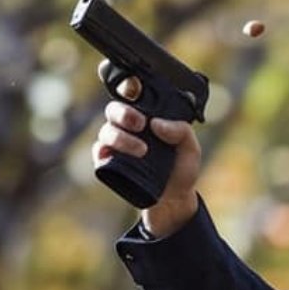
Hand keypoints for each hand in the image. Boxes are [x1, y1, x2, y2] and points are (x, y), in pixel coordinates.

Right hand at [92, 96, 200, 236]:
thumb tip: (156, 124)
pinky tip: (113, 157)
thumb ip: (181, 131)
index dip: (127, 89)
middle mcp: (129, 129)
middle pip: (114, 110)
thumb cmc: (180, 170)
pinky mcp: (109, 163)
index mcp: (148, 119)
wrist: (173, 200)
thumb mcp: (190, 149)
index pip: (132, 97)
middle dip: (123, 113)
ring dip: (121, 138)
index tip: (136, 93)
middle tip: (140, 124)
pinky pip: (98, 152)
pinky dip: (103, 153)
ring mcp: (117, 145)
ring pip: (106, 131)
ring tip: (142, 151)